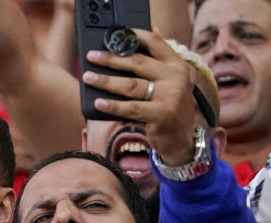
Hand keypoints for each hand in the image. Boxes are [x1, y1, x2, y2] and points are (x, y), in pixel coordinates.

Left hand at [80, 28, 196, 165]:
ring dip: (106, 81)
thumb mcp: (169, 83)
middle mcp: (175, 77)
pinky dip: (113, 106)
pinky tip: (98, 102)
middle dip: (112, 59)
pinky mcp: (161, 114)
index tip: (115, 34)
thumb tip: (133, 44)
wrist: (182, 139)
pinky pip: (131, 108)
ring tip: (88, 77)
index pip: (156, 43)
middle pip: (138, 63)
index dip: (135, 36)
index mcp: (176, 65)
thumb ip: (155, 65)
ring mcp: (169, 96)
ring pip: (131, 85)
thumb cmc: (168, 108)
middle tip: (92, 56)